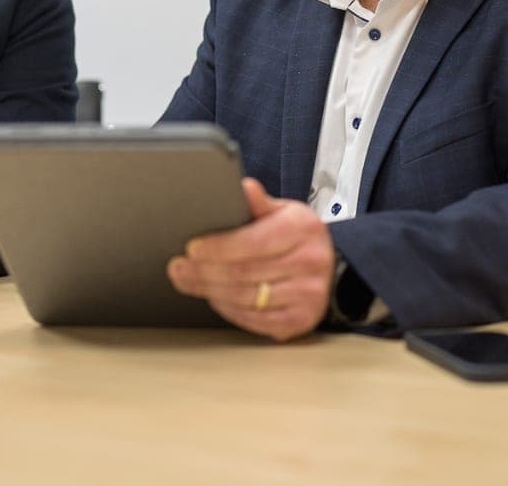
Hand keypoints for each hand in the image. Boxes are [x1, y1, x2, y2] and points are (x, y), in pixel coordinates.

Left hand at [167, 178, 333, 340]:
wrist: (328, 264)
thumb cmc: (298, 236)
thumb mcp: (283, 211)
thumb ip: (259, 203)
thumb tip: (244, 187)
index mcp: (303, 229)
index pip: (252, 241)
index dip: (217, 247)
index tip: (191, 249)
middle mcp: (310, 262)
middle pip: (243, 272)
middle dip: (204, 272)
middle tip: (179, 269)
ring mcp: (308, 294)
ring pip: (245, 298)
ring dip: (211, 291)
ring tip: (190, 282)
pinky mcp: (301, 319)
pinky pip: (255, 320)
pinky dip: (229, 311)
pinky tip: (215, 298)